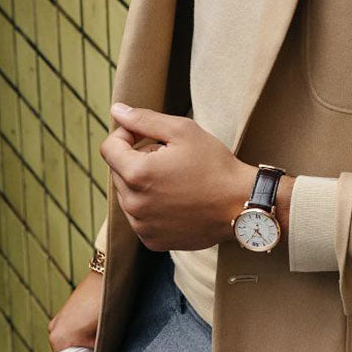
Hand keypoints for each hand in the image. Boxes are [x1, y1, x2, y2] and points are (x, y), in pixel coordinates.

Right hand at [48, 270, 111, 351]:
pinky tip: (105, 346)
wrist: (114, 272)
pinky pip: (78, 335)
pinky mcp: (71, 312)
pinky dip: (89, 342)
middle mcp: (55, 330)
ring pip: (76, 347)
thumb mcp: (108, 341)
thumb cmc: (110, 305)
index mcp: (58, 340)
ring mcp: (62, 320)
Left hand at [102, 103, 254, 251]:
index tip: (149, 137)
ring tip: (176, 181)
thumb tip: (116, 110)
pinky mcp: (152, 241)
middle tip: (171, 159)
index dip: (127, 135)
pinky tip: (177, 201)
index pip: (109, 148)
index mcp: (136, 174)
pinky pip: (140, 217)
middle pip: (119, 171)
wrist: (242, 204)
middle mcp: (133, 204)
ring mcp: (142, 226)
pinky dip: (152, 206)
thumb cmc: (215, 165)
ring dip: (144, 184)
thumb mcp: (182, 131)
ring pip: (128, 195)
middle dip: (138, 160)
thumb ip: (144, 119)